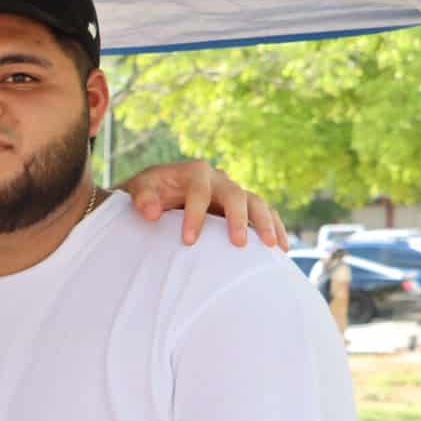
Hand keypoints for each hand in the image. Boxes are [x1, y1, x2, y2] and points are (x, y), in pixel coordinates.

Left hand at [119, 161, 286, 249]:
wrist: (159, 190)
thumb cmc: (150, 192)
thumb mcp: (139, 191)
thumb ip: (143, 199)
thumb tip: (152, 214)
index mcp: (195, 172)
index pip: (199, 192)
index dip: (195, 216)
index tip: (189, 241)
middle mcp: (218, 178)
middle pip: (236, 194)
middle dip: (239, 218)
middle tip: (239, 243)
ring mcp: (233, 191)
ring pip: (256, 202)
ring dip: (266, 223)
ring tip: (271, 247)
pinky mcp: (242, 205)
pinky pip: (264, 213)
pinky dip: (275, 227)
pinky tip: (281, 248)